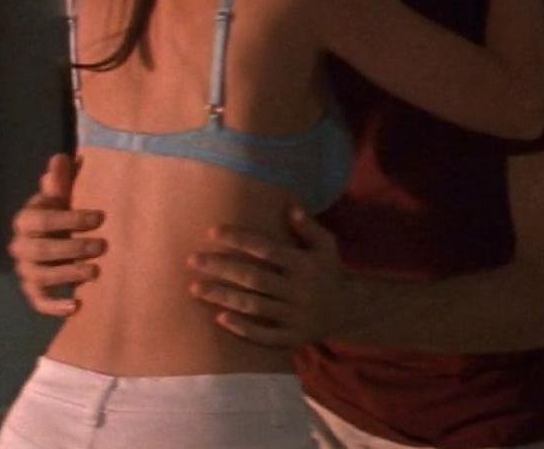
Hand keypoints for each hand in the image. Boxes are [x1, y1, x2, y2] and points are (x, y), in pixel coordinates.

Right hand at [7, 154, 106, 316]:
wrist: (54, 237)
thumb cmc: (60, 213)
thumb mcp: (61, 195)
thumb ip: (60, 180)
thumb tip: (60, 158)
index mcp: (25, 220)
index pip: (42, 220)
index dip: (70, 219)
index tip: (101, 217)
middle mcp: (20, 247)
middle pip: (41, 251)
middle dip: (72, 248)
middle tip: (103, 245)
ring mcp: (25, 270)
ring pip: (40, 277)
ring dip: (67, 275)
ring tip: (97, 271)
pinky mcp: (33, 289)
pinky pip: (38, 302)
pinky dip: (54, 307)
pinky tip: (77, 306)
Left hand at [187, 203, 352, 347]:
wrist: (350, 309)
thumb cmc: (329, 271)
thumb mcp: (326, 245)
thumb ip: (308, 227)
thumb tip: (290, 206)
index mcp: (304, 264)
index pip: (266, 249)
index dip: (239, 240)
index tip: (212, 232)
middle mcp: (298, 290)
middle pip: (253, 278)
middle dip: (221, 268)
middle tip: (193, 260)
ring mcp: (294, 315)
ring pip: (253, 305)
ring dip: (223, 297)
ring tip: (195, 288)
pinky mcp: (292, 337)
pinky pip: (264, 335)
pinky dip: (242, 328)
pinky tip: (219, 318)